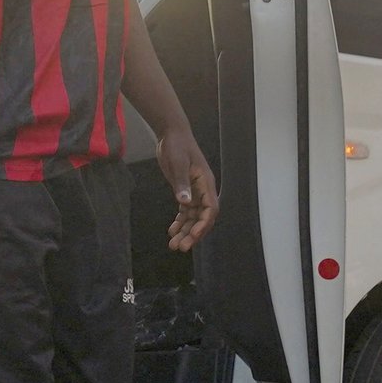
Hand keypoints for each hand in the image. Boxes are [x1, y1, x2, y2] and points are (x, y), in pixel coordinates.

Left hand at [156, 126, 218, 251]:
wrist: (171, 134)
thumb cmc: (176, 146)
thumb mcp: (177, 164)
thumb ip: (181, 183)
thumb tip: (184, 203)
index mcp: (206, 183)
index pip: (210, 209)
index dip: (203, 224)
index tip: (193, 235)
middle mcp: (203, 190)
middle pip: (202, 217)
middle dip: (192, 233)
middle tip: (180, 248)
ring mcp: (195, 191)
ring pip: (193, 217)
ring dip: (185, 231)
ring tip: (173, 245)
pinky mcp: (185, 190)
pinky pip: (185, 211)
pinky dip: (180, 221)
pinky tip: (171, 231)